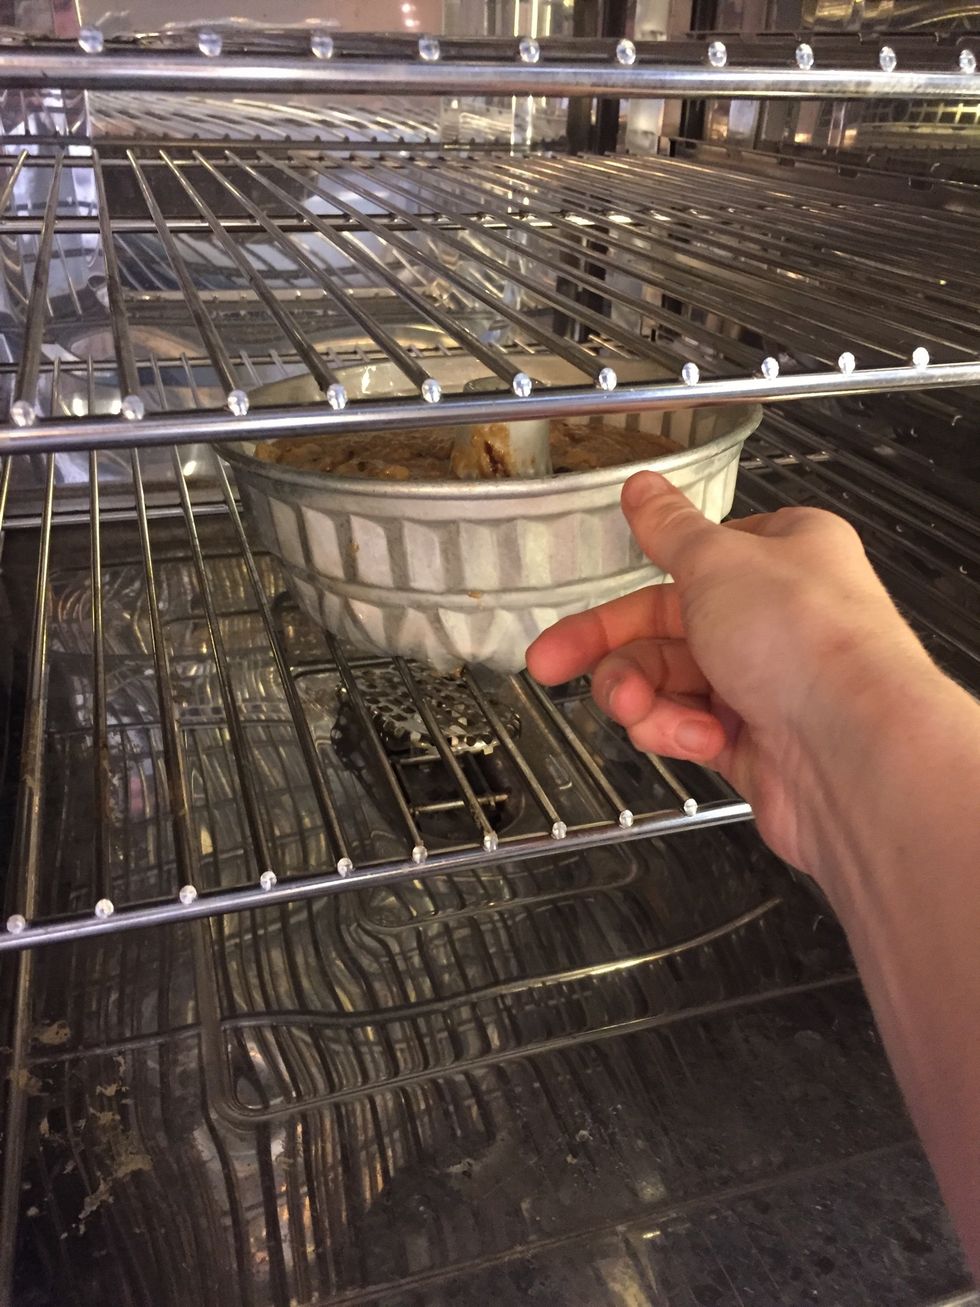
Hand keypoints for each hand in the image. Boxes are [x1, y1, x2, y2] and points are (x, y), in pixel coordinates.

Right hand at [526, 471, 932, 871]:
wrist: (853, 753)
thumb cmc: (808, 642)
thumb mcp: (717, 562)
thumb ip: (668, 530)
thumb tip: (643, 488)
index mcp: (780, 557)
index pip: (686, 567)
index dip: (629, 588)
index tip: (581, 607)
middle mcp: (777, 618)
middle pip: (663, 630)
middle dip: (611, 653)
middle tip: (552, 663)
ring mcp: (767, 684)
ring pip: (668, 685)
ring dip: (641, 697)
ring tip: (637, 709)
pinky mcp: (756, 743)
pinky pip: (687, 729)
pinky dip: (679, 733)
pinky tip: (698, 737)